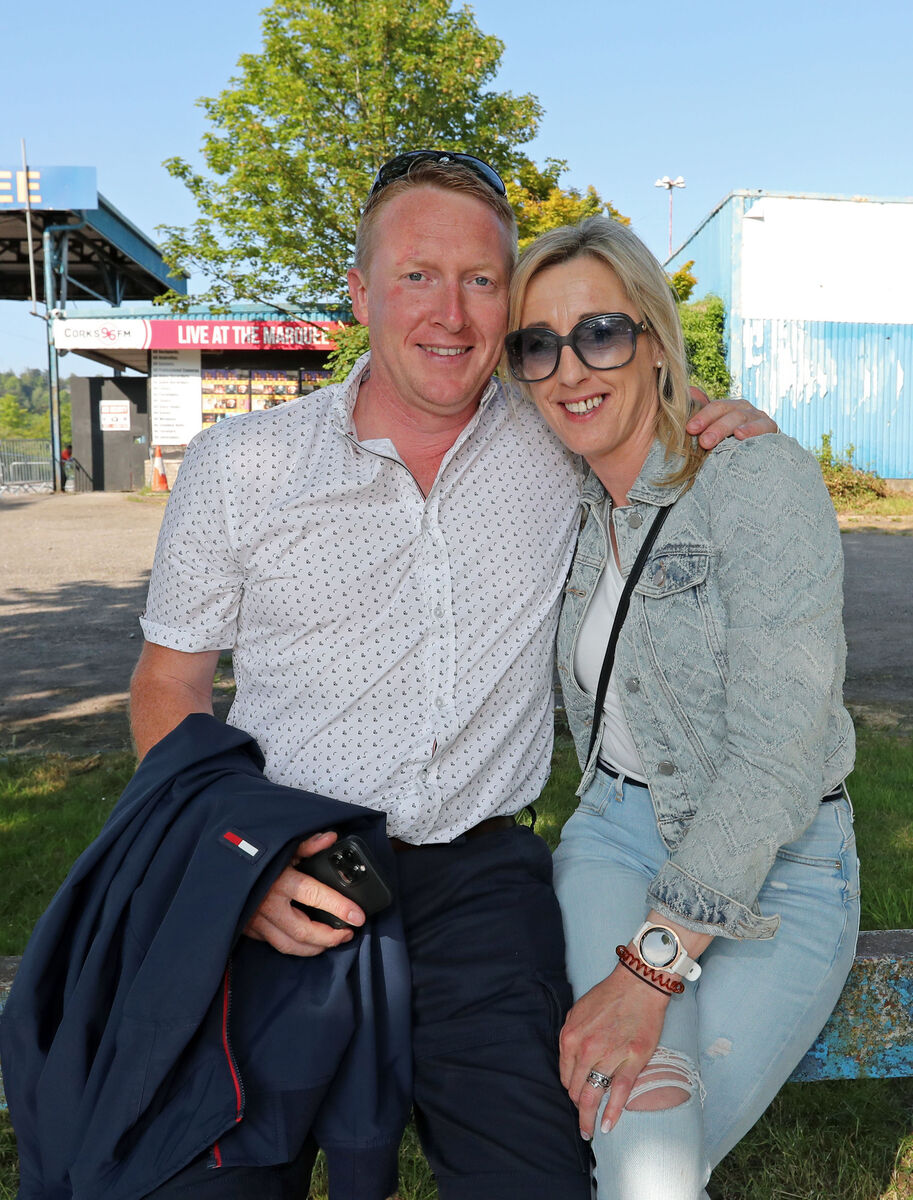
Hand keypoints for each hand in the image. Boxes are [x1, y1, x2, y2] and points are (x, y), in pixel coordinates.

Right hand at [243, 831, 365, 955]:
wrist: (219, 866)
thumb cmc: (251, 853)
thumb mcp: (280, 844)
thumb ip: (306, 845)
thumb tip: (331, 838)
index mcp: (280, 880)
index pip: (316, 896)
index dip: (340, 908)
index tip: (358, 916)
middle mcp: (268, 904)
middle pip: (304, 931)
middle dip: (330, 937)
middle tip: (348, 933)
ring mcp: (256, 920)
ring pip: (289, 945)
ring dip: (314, 948)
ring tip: (332, 941)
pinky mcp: (249, 929)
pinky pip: (274, 943)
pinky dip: (293, 946)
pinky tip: (306, 943)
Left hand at [559, 967, 668, 1137]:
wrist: (638, 985)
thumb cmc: (608, 996)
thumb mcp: (577, 1012)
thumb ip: (571, 1038)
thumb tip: (570, 1064)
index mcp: (571, 1037)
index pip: (565, 1076)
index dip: (569, 1090)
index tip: (574, 1099)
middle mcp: (587, 1049)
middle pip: (577, 1090)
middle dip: (578, 1110)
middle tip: (582, 1125)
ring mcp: (610, 1055)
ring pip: (594, 1095)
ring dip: (590, 1117)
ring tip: (589, 1131)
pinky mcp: (633, 1060)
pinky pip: (619, 1092)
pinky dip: (612, 1112)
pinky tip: (607, 1126)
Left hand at [686, 394, 777, 449]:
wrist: (761, 457)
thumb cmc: (732, 445)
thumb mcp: (716, 432)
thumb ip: (702, 416)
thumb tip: (691, 391)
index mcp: (729, 408)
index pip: (715, 407)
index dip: (702, 416)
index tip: (690, 429)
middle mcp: (744, 409)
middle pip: (726, 410)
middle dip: (712, 424)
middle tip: (701, 441)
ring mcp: (758, 417)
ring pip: (740, 417)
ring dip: (724, 428)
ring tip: (711, 441)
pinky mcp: (771, 428)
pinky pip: (762, 426)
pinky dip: (751, 430)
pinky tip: (740, 435)